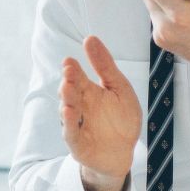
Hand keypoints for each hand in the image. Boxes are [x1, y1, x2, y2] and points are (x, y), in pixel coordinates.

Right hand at [59, 36, 141, 190]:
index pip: (77, 77)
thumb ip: (105, 66)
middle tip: (69, 71)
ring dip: (67, 99)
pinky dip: (68, 122)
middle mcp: (79, 106)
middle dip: (68, 81)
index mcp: (88, 91)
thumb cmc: (121, 119)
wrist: (123, 152)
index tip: (69, 60)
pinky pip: (70, 131)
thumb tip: (90, 38)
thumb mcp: (119, 88)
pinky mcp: (76, 141)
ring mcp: (75, 123)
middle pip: (70, 91)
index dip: (72, 69)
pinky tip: (69, 111)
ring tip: (68, 89)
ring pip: (67, 109)